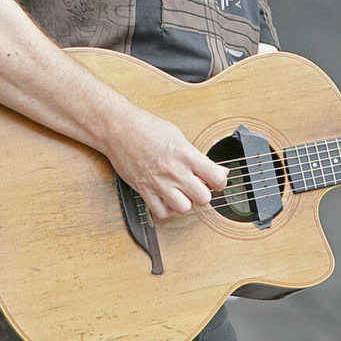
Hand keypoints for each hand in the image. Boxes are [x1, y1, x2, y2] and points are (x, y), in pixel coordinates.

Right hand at [106, 111, 228, 219]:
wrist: (120, 129)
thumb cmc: (148, 128)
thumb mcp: (179, 136)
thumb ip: (198, 155)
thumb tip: (218, 170)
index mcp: (186, 154)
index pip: (216, 177)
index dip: (220, 181)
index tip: (216, 180)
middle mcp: (175, 170)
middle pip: (203, 198)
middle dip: (204, 193)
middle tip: (198, 187)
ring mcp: (159, 182)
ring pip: (184, 208)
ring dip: (186, 203)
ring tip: (182, 193)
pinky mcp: (144, 190)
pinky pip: (162, 212)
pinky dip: (167, 209)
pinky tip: (168, 199)